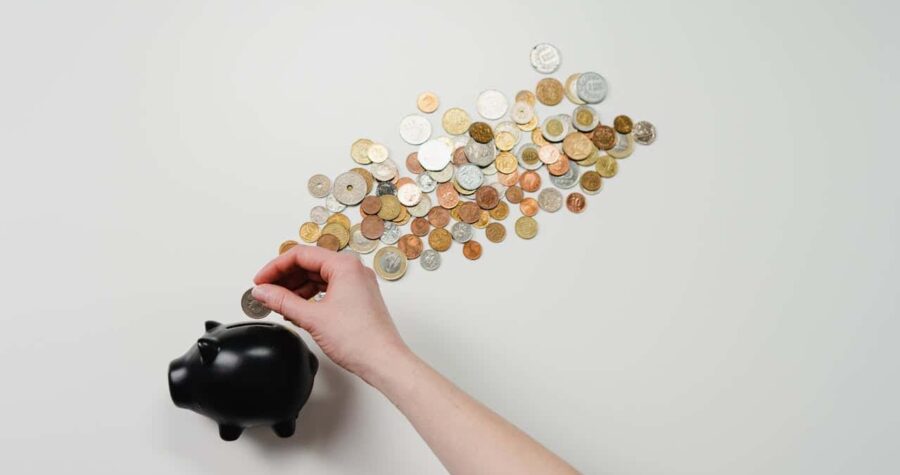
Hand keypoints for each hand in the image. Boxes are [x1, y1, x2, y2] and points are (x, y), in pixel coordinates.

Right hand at [251, 245, 408, 380]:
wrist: (383, 361)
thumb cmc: (359, 339)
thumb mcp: (312, 317)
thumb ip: (282, 301)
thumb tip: (263, 292)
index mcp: (345, 265)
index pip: (301, 255)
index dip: (275, 267)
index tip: (260, 281)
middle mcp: (354, 270)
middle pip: (310, 264)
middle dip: (284, 278)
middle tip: (265, 292)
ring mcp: (357, 284)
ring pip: (318, 277)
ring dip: (296, 288)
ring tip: (278, 302)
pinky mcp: (358, 298)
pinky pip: (328, 289)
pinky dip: (310, 297)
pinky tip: (297, 308)